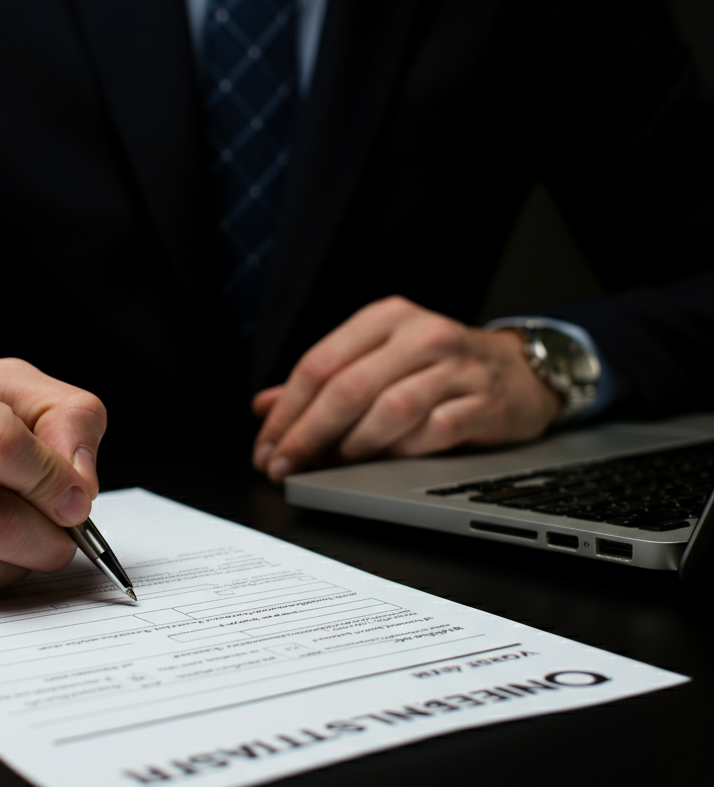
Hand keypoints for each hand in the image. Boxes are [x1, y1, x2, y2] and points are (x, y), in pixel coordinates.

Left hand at [252, 296, 562, 481]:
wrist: (522, 371)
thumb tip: (263, 407)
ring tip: (332, 465)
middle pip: (348, 388)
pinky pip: (433, 432)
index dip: (286, 412)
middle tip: (284, 467)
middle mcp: (420, 335)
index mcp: (385, 319)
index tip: (266, 449)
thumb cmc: (437, 368)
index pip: (318, 364)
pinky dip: (401, 451)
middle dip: (307, 435)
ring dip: (352, 445)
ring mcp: (456, 367)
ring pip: (390, 409)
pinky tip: (382, 464)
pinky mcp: (484, 401)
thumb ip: (322, 380)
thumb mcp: (377, 359)